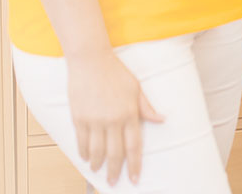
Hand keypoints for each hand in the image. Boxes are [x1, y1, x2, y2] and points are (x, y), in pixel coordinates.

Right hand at [67, 50, 163, 186]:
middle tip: (113, 183)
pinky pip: (81, 142)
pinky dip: (83, 153)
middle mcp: (112, 120)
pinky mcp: (79, 118)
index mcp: (129, 114)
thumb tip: (162, 119)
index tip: (135, 178)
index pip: (133, 147)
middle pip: (115, 154)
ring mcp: (94, 120)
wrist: (91, 60)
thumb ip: (147, 107)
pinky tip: (86, 158)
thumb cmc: (115, 72)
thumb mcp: (136, 88)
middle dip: (115, 172)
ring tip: (98, 171)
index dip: (134, 165)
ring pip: (96, 151)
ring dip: (98, 165)